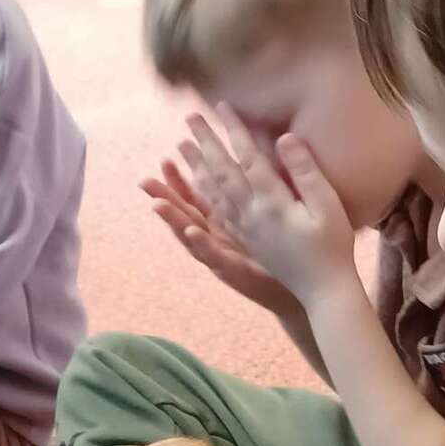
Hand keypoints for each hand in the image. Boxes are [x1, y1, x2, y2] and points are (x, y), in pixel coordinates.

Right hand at [141, 160, 298, 314]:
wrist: (299, 286)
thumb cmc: (286, 250)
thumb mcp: (266, 214)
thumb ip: (255, 190)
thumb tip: (250, 159)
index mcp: (224, 222)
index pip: (198, 198)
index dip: (180, 181)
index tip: (166, 159)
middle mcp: (217, 239)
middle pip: (186, 215)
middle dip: (166, 198)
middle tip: (145, 180)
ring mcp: (222, 256)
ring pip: (192, 236)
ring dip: (174, 220)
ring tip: (157, 204)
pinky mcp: (234, 271)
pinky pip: (214, 256)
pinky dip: (201, 244)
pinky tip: (190, 231)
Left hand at [179, 105, 356, 307]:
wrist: (324, 290)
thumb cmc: (333, 246)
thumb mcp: (328, 206)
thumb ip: (306, 171)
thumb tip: (284, 137)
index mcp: (271, 204)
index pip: (247, 158)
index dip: (233, 130)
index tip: (220, 106)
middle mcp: (251, 215)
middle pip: (222, 173)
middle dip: (205, 143)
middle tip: (189, 118)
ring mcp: (246, 229)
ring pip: (213, 193)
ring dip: (197, 167)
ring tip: (181, 146)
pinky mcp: (247, 240)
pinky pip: (218, 212)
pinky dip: (203, 195)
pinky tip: (197, 185)